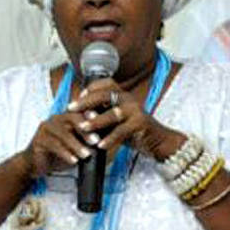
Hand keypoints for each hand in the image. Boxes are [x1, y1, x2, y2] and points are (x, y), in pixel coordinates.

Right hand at [20, 108, 96, 179]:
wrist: (35, 164)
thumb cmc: (59, 154)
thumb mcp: (77, 147)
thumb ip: (91, 143)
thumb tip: (112, 144)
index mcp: (67, 117)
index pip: (81, 112)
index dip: (92, 115)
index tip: (102, 122)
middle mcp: (56, 119)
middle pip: (72, 118)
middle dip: (85, 130)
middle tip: (96, 141)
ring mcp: (46, 128)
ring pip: (63, 133)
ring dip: (76, 145)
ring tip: (86, 155)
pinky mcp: (39, 139)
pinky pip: (54, 145)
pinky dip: (65, 153)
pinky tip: (73, 161)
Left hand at [66, 78, 183, 160]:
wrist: (157, 140)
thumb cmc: (133, 130)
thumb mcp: (116, 120)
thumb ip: (102, 115)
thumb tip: (81, 115)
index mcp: (123, 95)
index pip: (106, 83)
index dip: (91, 88)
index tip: (78, 97)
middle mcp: (129, 99)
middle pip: (105, 94)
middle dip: (86, 101)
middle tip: (72, 109)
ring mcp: (136, 110)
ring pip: (112, 113)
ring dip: (96, 120)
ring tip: (83, 127)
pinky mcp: (140, 124)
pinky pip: (122, 131)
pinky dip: (110, 139)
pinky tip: (100, 145)